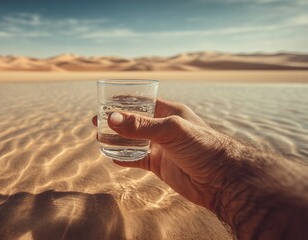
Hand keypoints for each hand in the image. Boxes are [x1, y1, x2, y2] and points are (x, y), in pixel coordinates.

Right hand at [92, 99, 233, 210]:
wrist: (222, 180)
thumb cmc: (203, 147)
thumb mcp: (171, 131)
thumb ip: (141, 126)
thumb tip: (111, 118)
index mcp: (169, 112)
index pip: (142, 102)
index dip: (123, 101)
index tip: (105, 101)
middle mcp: (164, 128)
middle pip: (134, 122)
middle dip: (115, 121)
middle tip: (96, 121)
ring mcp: (161, 147)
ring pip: (133, 141)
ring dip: (116, 140)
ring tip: (99, 138)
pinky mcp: (160, 165)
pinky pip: (137, 160)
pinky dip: (124, 158)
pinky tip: (112, 158)